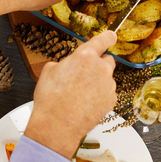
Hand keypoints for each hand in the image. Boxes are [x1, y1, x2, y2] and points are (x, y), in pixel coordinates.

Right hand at [25, 31, 116, 157]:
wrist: (57, 125)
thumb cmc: (51, 99)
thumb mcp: (49, 71)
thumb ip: (65, 62)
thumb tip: (69, 65)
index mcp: (85, 56)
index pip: (103, 39)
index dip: (108, 37)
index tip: (111, 36)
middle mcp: (101, 68)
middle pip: (107, 60)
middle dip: (98, 65)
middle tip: (84, 75)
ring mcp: (108, 85)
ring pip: (107, 78)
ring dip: (98, 82)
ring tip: (80, 94)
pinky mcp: (111, 100)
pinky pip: (107, 93)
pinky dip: (100, 96)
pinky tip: (85, 103)